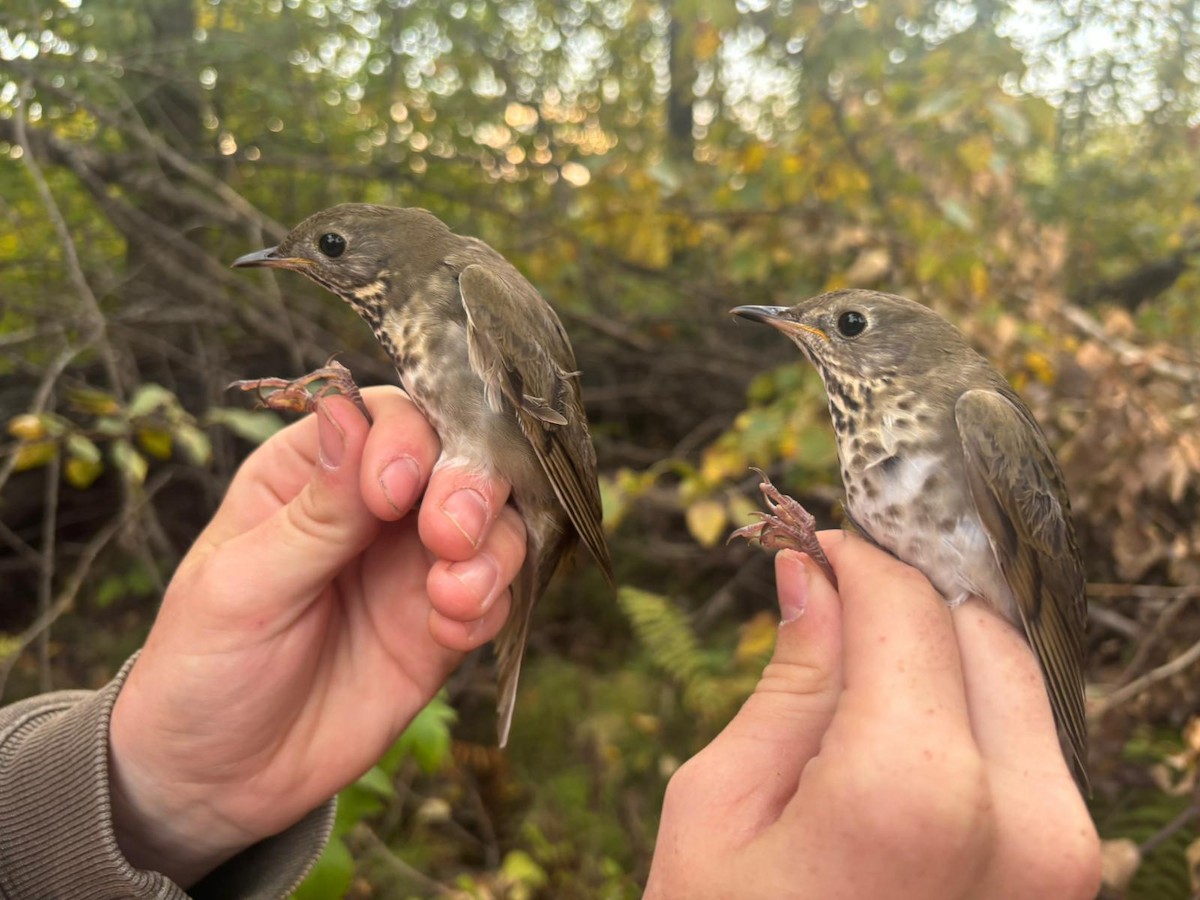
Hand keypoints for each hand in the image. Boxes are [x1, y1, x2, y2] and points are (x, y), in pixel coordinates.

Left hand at [108, 387, 524, 886]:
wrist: (220, 781)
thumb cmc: (205, 667)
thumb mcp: (243, 586)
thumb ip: (314, 512)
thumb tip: (348, 414)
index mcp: (312, 473)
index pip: (387, 418)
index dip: (407, 440)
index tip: (391, 494)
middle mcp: (376, 508)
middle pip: (458, 458)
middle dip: (470, 487)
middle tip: (449, 536)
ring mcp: (415, 565)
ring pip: (495, 522)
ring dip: (493, 548)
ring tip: (451, 597)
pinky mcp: (444, 624)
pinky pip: (497, 594)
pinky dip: (490, 606)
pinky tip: (449, 634)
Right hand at [646, 533, 1100, 898]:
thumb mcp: (720, 810)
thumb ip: (788, 682)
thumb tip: (810, 577)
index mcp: (911, 791)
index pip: (907, 607)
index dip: (857, 558)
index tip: (815, 545)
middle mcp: (1023, 821)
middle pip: (981, 632)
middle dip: (910, 594)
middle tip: (837, 590)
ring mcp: (1064, 863)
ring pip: (1021, 686)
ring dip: (947, 650)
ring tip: (863, 659)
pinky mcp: (1069, 887)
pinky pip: (1032, 753)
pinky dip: (975, 713)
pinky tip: (904, 722)